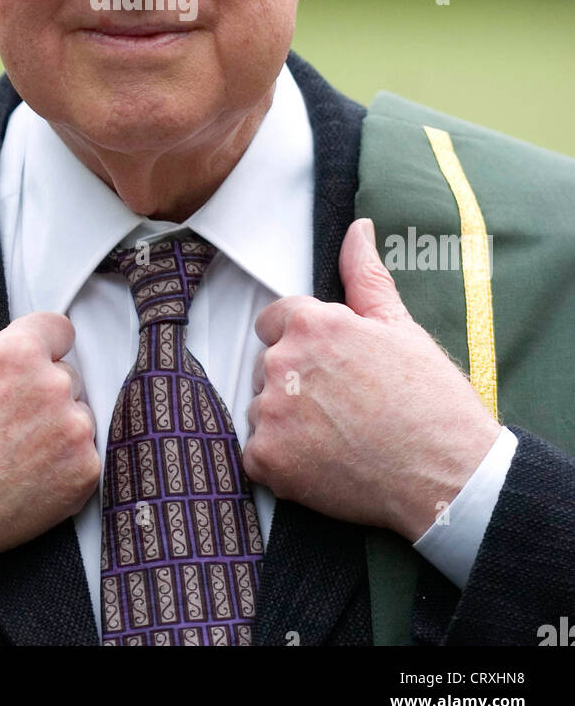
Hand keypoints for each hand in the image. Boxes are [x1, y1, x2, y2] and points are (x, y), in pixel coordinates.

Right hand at [0, 256, 100, 579]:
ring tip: (13, 451)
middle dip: (44, 390)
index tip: (12, 377)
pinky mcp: (86, 472)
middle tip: (3, 421)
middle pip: (69, 372)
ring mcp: (73, 430)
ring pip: (79, 412)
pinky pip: (89, 454)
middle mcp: (52, 385)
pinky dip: (67, 465)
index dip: (35, 350)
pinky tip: (30, 475)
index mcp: (16, 352)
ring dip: (58, 426)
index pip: (57, 328)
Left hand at [242, 218, 500, 539]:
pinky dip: (282, 464)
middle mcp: (283, 362)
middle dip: (296, 384)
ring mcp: (271, 412)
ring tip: (339, 439)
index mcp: (312, 323)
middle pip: (267, 366)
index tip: (333, 371)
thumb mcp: (400, 327)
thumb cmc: (431, 401)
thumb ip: (364, 275)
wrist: (449, 476)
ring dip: (288, 424)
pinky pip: (257, 454)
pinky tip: (324, 466)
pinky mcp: (267, 458)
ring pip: (262, 410)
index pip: (275, 322)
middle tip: (344, 408)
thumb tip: (356, 229)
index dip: (305, 346)